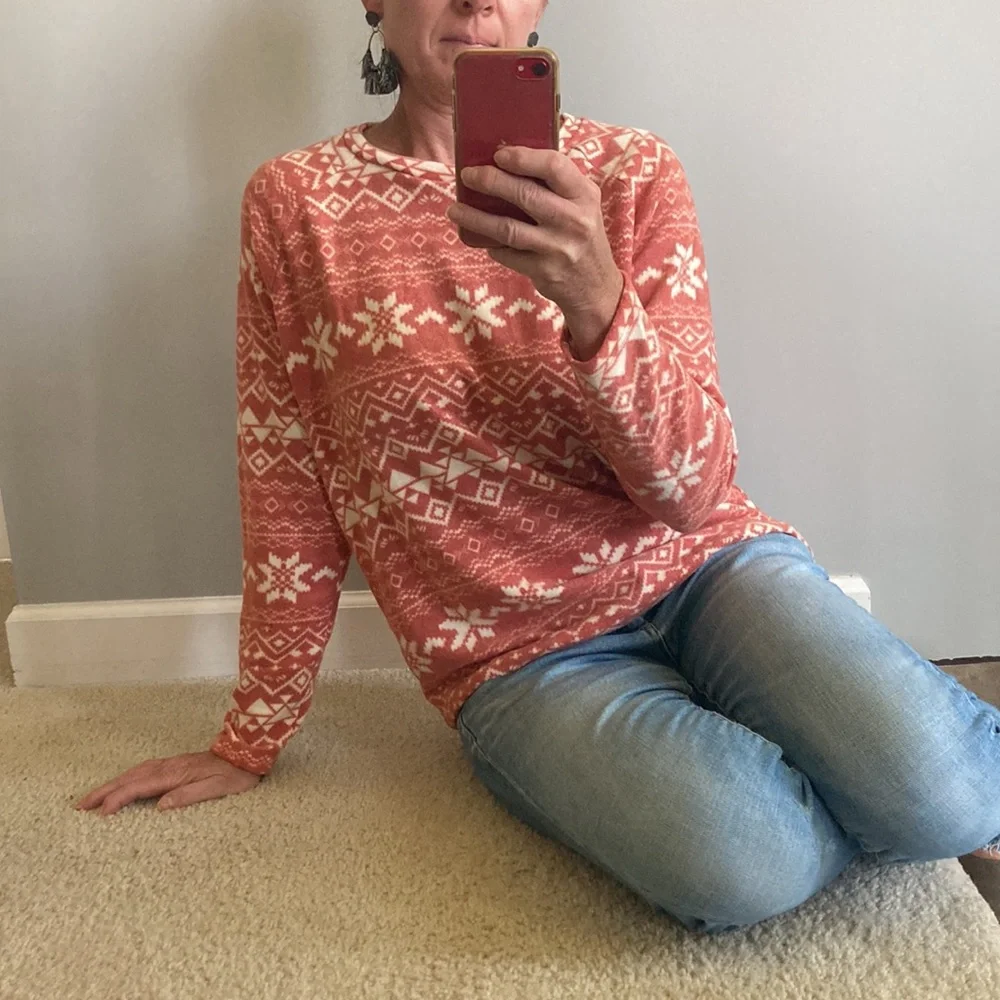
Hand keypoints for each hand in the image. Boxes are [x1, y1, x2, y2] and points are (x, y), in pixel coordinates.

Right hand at [73, 750, 260, 815]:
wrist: (246, 753)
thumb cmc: (235, 775)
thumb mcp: (218, 789)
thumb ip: (189, 796)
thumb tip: (161, 806)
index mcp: (176, 774)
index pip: (140, 787)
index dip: (119, 799)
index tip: (101, 813)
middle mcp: (169, 767)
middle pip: (130, 778)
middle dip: (104, 791)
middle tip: (80, 805)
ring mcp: (170, 764)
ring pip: (133, 773)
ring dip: (112, 784)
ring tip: (92, 797)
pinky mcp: (173, 765)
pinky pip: (142, 771)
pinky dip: (126, 778)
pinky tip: (121, 784)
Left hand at [446, 146, 624, 351]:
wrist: (595, 286)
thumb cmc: (582, 236)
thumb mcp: (582, 204)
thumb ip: (557, 183)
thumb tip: (509, 159)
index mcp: (584, 195)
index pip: (554, 166)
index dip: (523, 157)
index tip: (498, 154)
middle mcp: (574, 221)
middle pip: (525, 194)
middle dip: (491, 181)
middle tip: (468, 175)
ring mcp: (558, 248)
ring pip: (508, 228)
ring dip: (476, 218)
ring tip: (455, 209)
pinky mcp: (543, 271)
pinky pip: (507, 254)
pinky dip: (490, 244)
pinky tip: (480, 237)